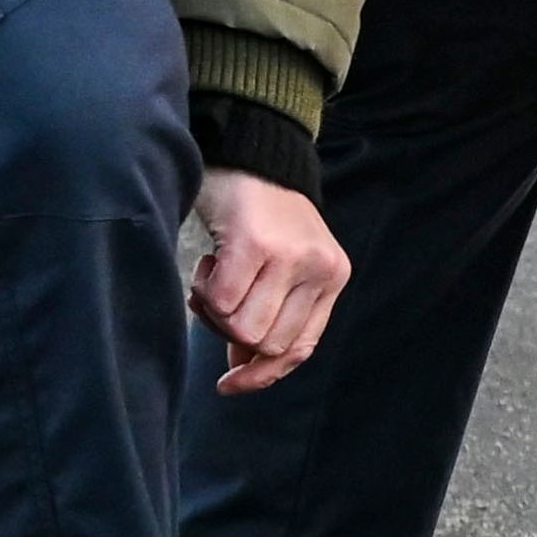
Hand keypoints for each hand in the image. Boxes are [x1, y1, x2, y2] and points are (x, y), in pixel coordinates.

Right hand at [188, 167, 346, 392]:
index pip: (300, 347)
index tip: (228, 385)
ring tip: (213, 277)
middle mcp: (319, 269)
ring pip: (244, 328)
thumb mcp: (282, 266)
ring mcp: (290, 257)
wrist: (249, 152)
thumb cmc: (259, 216)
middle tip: (216, 297)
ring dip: (215, 312)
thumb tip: (242, 372)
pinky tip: (208, 264)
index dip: (263, 374)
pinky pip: (222, 301)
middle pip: (268, 344)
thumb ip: (271, 314)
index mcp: (332, 278)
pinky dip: (204, 292)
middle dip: (231, 334)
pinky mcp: (256, 244)